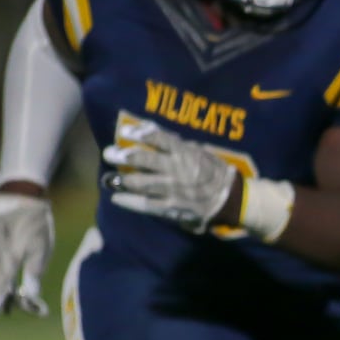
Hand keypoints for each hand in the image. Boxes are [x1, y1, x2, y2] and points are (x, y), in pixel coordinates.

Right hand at [0, 172, 52, 333]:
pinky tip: (7, 285)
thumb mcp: (42, 247)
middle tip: (20, 312)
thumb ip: (34, 272)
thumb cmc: (36, 224)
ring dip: (2, 291)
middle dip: (2, 303)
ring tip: (15, 301)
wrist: (18, 200)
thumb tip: (31, 297)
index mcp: (8, 257)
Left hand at [102, 118, 237, 233]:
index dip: (139, 134)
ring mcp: (174, 189)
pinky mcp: (172, 208)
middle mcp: (178, 169)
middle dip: (123, 156)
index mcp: (186, 153)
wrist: (231, 199)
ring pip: (142, 183)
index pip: (159, 139)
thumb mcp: (200, 151)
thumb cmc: (214, 171)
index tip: (124, 132)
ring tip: (108, 178)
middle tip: (109, 153)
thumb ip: (177, 144)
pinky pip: (146, 205)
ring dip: (122, 179)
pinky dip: (129, 201)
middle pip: (145, 160)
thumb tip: (149, 131)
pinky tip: (117, 197)